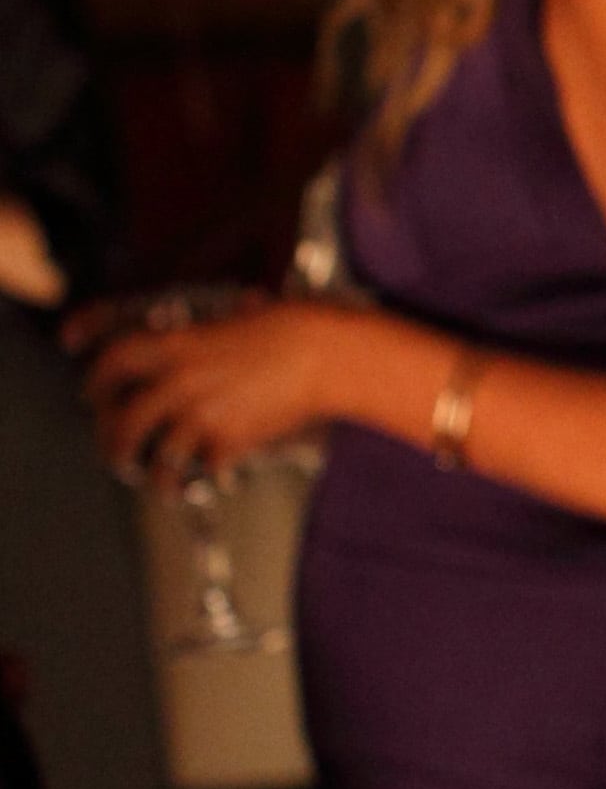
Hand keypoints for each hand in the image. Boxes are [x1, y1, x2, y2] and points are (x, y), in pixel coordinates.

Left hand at [74, 296, 362, 479]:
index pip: (114, 363)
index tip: (91, 394)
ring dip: (151, 474)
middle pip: (123, 421)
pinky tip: (208, 478)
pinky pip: (203, 469)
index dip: (96, 381)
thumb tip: (241, 308)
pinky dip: (204, 476)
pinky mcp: (230, 441)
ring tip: (155, 480)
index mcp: (178, 347)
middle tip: (117, 451)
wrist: (330, 355)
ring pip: (157, 457)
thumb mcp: (245, 314)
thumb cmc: (296, 326)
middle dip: (113, 441)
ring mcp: (203, 416)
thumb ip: (226, 323)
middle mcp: (180, 383)